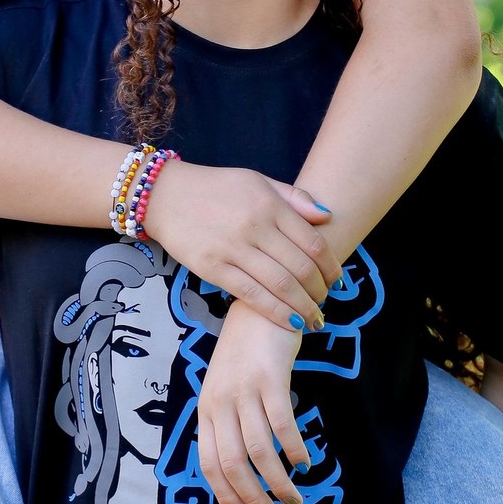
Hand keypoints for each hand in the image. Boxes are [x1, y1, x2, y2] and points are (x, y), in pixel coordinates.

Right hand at [148, 162, 338, 331]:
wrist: (164, 195)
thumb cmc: (215, 187)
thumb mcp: (257, 180)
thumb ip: (294, 198)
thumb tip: (328, 216)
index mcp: (270, 204)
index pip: (313, 242)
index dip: (331, 266)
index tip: (337, 281)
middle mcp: (255, 227)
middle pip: (300, 268)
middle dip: (319, 292)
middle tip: (325, 302)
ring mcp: (233, 249)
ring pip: (280, 286)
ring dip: (303, 308)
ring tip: (313, 319)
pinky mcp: (213, 268)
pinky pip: (251, 295)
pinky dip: (276, 312)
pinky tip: (290, 322)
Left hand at [197, 302, 308, 503]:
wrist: (259, 306)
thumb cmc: (245, 352)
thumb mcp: (224, 387)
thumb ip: (227, 421)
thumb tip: (242, 470)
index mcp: (206, 409)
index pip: (209, 463)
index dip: (227, 495)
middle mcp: (220, 402)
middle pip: (233, 463)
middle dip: (254, 497)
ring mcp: (244, 390)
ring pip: (259, 449)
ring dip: (279, 481)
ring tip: (295, 497)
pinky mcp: (270, 379)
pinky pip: (282, 424)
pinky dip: (295, 449)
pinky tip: (305, 462)